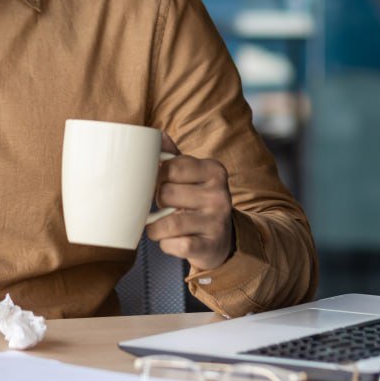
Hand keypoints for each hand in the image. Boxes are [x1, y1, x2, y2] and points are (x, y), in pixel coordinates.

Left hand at [146, 132, 234, 271]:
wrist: (224, 238)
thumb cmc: (199, 201)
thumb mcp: (192, 176)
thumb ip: (173, 155)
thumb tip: (155, 134)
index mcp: (214, 170)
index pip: (171, 167)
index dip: (158, 177)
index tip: (162, 184)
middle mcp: (220, 194)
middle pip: (166, 194)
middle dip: (158, 202)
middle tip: (166, 206)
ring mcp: (217, 221)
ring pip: (167, 223)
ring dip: (156, 227)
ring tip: (161, 226)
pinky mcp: (210, 246)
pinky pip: (174, 245)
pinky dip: (166, 244)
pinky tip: (173, 240)